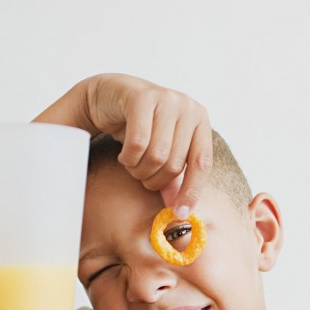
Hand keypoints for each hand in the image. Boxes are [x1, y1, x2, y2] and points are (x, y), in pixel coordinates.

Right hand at [86, 74, 212, 216]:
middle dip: (153, 178)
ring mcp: (167, 99)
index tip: (179, 214)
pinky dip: (127, 157)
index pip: (202, 164)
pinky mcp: (143, 97)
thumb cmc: (139, 127)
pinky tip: (124, 154)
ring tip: (132, 163)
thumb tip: (180, 212)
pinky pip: (138, 143)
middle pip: (175, 164)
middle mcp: (188, 107)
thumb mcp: (161, 151)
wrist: (107, 95)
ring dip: (139, 169)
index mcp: (200, 121)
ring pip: (157, 156)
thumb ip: (173, 180)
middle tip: (141, 174)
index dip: (191, 191)